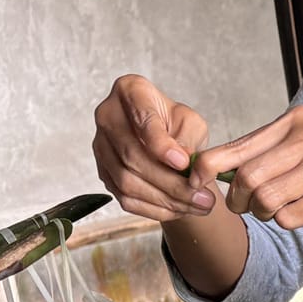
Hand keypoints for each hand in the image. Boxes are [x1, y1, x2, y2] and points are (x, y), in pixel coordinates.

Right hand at [93, 74, 214, 222]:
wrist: (162, 138)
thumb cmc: (175, 123)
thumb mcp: (190, 122)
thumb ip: (187, 138)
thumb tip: (183, 165)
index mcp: (131, 91)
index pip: (142, 119)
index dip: (161, 145)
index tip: (183, 163)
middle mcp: (108, 116)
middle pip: (132, 157)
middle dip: (170, 183)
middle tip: (201, 196)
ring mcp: (101, 146)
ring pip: (127, 182)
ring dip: (165, 200)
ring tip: (197, 206)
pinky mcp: (104, 173)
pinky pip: (125, 199)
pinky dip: (154, 209)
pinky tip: (178, 209)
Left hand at [199, 107, 302, 233]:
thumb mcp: (291, 150)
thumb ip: (253, 154)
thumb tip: (201, 167)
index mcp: (297, 120)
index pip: (239, 146)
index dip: (208, 166)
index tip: (195, 180)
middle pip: (248, 177)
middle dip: (238, 200)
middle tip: (243, 206)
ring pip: (266, 200)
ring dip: (263, 212)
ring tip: (275, 208)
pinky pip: (287, 218)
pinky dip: (286, 221)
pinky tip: (302, 211)